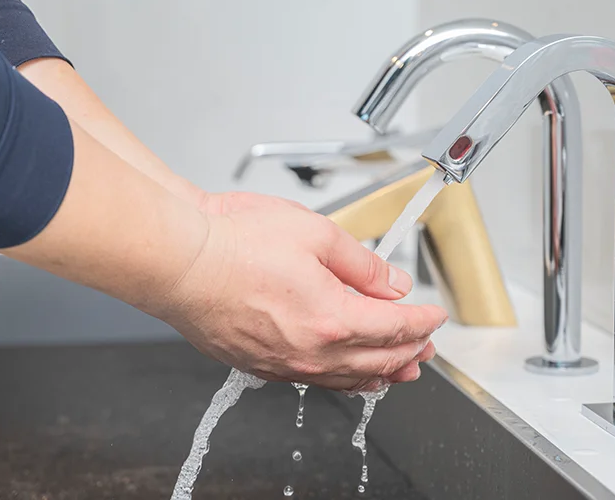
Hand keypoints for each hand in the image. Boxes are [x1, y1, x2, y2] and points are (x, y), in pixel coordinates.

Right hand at [161, 192, 446, 390]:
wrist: (180, 263)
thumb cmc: (235, 243)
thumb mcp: (316, 233)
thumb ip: (361, 264)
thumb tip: (392, 284)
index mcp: (332, 317)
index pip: (394, 327)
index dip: (421, 320)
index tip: (435, 314)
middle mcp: (311, 351)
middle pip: (377, 360)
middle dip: (409, 353)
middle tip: (427, 346)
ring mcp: (283, 363)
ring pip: (347, 379)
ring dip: (380, 374)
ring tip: (400, 371)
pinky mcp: (259, 364)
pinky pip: (314, 380)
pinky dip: (342, 379)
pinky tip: (346, 374)